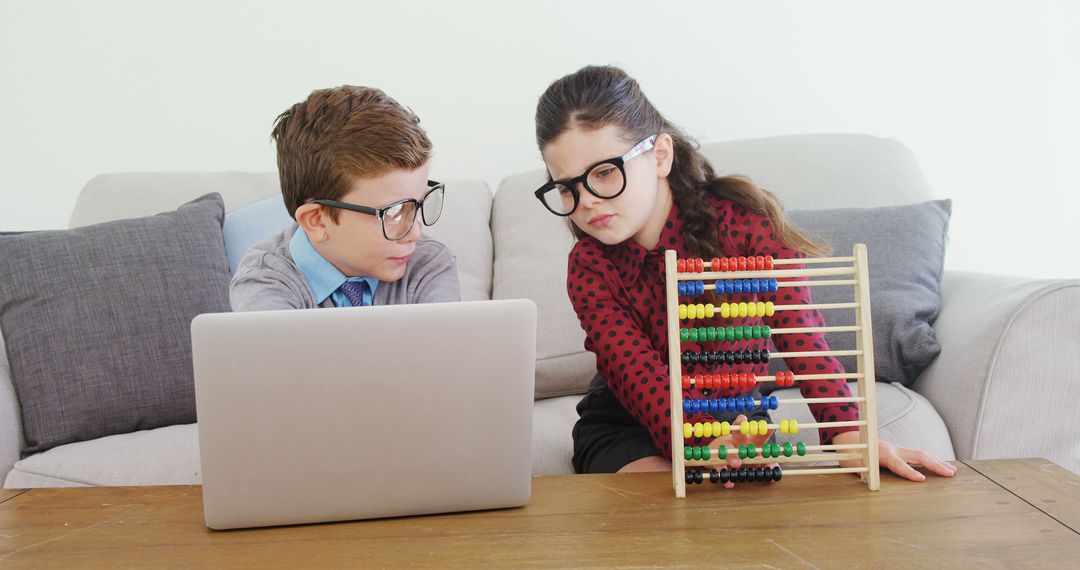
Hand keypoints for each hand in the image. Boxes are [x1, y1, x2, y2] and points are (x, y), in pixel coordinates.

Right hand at [707, 414, 775, 487]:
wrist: (718, 453)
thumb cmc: (744, 455)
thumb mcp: (758, 460)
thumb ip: (768, 465)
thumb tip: (776, 474)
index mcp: (751, 440)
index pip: (759, 433)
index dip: (764, 430)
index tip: (770, 427)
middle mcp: (737, 442)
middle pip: (739, 432)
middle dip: (741, 428)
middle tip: (744, 427)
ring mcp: (724, 449)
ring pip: (727, 450)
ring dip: (732, 457)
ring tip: (736, 464)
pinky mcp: (715, 460)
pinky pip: (719, 467)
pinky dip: (724, 474)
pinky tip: (729, 483)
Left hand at [833, 431, 956, 480]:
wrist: (851, 439)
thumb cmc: (852, 453)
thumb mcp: (852, 462)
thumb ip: (859, 469)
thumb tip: (863, 476)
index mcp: (881, 454)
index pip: (898, 464)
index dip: (909, 472)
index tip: (921, 480)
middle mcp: (893, 449)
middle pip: (917, 456)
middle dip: (934, 465)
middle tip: (950, 474)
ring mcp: (898, 449)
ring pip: (921, 454)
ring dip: (938, 462)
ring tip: (952, 471)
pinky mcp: (901, 451)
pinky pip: (919, 455)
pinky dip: (932, 460)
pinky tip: (943, 465)